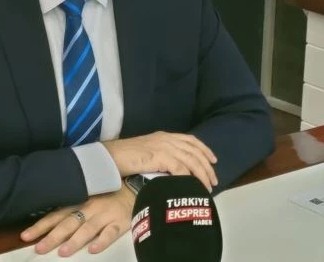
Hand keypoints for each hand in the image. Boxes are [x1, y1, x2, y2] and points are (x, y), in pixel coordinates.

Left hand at [20, 186, 134, 256]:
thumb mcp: (87, 195)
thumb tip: (48, 221)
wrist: (134, 185)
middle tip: (40, 248)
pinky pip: (110, 232)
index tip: (25, 236)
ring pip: (87, 229)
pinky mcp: (119, 222)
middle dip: (53, 237)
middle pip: (68, 224)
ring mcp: (104, 215)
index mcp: (78, 202)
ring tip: (63, 252)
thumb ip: (70, 206)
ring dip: (75, 240)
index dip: (41, 226)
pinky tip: (94, 249)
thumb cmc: (107, 193)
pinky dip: (102, 241)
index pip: (56, 215)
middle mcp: (89, 209)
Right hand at [103, 131, 217, 191]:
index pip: (190, 140)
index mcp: (163, 136)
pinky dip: (188, 177)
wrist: (110, 157)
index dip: (204, 149)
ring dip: (201, 174)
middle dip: (206, 166)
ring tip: (206, 187)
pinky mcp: (159, 157)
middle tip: (214, 180)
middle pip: (194, 151)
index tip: (213, 160)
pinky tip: (191, 185)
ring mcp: (163, 147)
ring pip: (190, 160)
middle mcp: (166, 139)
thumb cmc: (124, 158)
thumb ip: (160, 156)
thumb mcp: (146, 153)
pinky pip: (180, 168)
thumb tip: (173, 170)